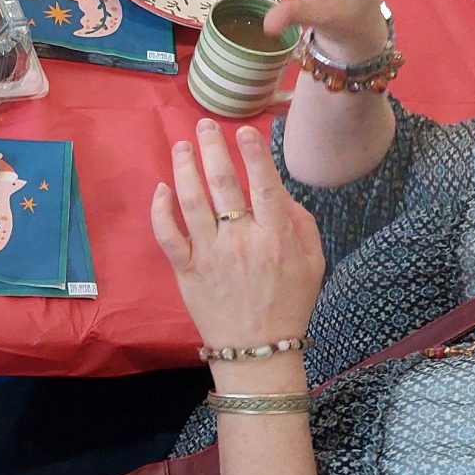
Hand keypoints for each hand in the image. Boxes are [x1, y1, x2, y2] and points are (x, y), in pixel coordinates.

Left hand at [152, 121, 324, 390]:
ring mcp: (211, 254)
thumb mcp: (313, 262)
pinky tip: (161, 188)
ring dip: (184, 169)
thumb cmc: (289, 301)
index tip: (244, 130)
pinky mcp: (187, 269)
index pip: (263, 186)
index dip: (254, 155)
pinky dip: (161, 210)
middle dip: (213, 150)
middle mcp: (242, 240)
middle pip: (223, 185)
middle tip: (205, 125)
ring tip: (181, 145)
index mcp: (276, 237)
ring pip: (192, 202)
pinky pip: (168, 235)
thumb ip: (300, 222)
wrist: (259, 349)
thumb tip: (279, 189)